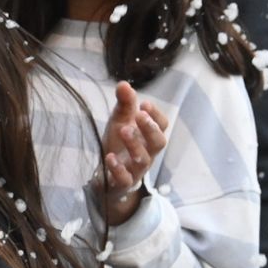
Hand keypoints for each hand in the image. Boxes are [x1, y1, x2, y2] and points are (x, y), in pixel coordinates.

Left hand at [99, 81, 168, 225]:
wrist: (106, 175)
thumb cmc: (118, 145)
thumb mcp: (120, 121)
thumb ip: (124, 104)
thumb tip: (123, 83)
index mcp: (149, 137)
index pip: (162, 126)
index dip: (156, 116)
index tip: (144, 104)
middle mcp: (147, 153)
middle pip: (158, 143)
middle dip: (150, 129)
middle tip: (139, 115)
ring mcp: (136, 170)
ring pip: (142, 160)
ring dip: (134, 145)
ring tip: (123, 130)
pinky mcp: (122, 183)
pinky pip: (125, 179)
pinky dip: (118, 168)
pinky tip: (110, 156)